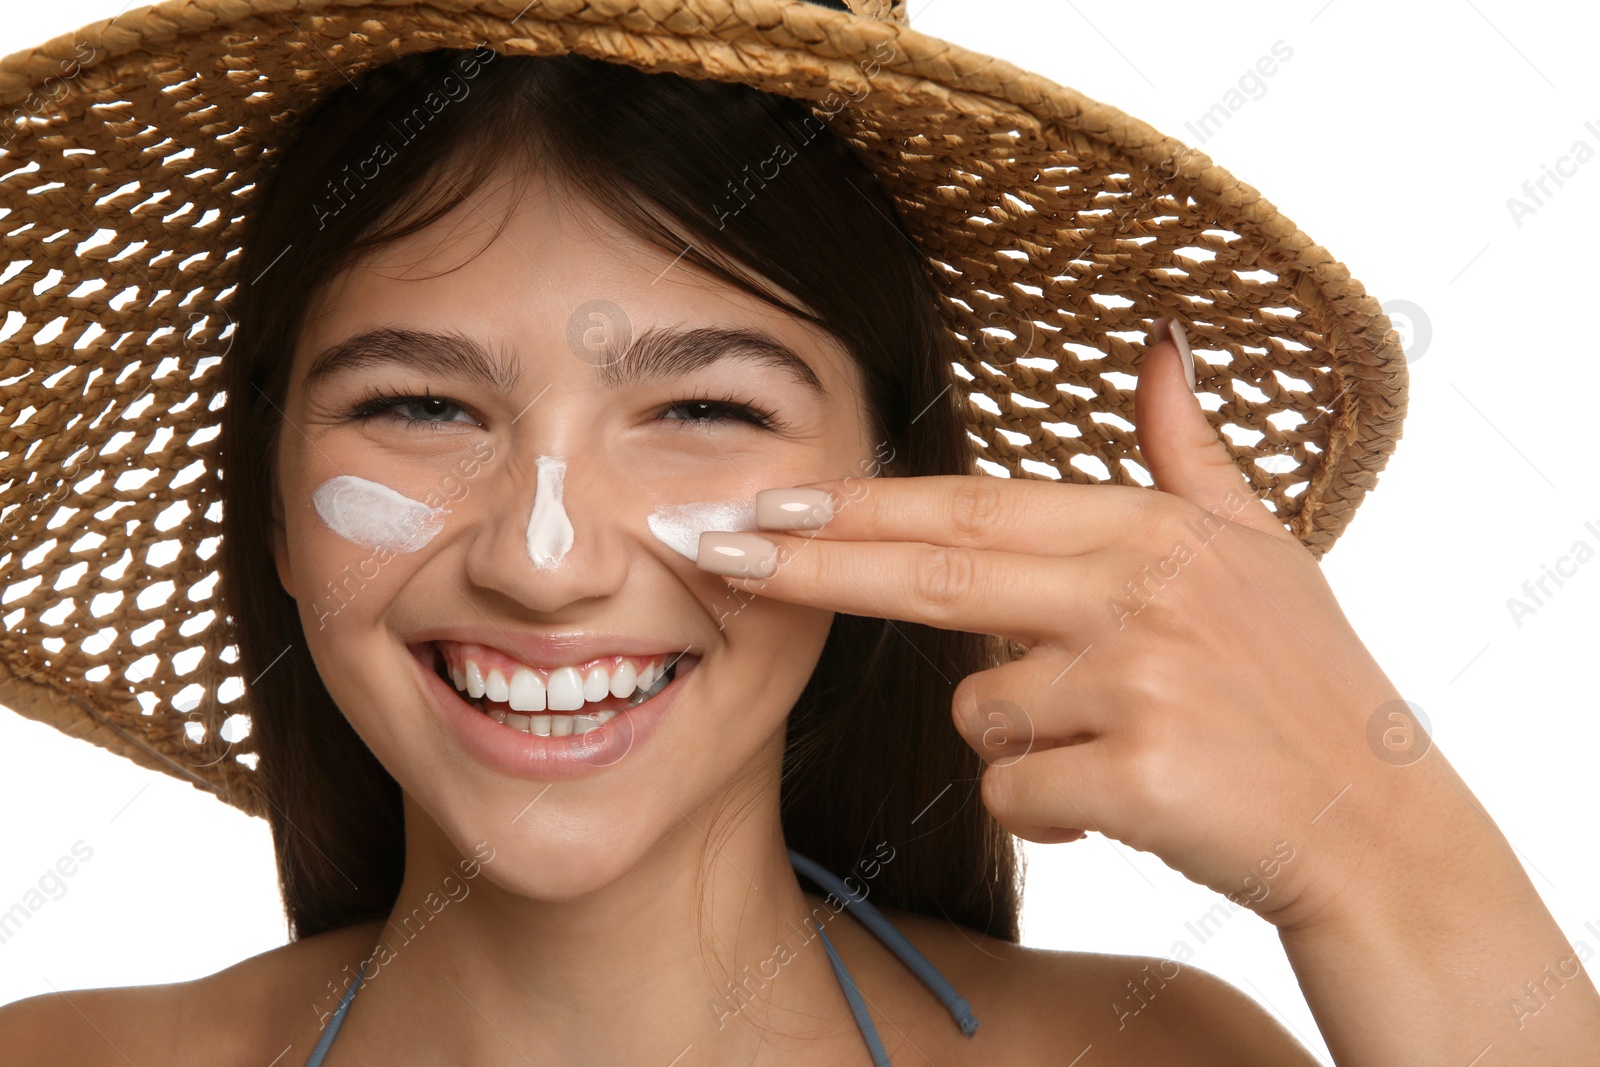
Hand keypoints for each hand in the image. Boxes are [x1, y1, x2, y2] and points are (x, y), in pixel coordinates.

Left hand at [698, 319, 1430, 932]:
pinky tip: (1129, 802)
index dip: (857, 505)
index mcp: (1148, 529)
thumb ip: (1188, 451)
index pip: (968, 509)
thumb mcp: (1262, 548)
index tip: (764, 500)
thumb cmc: (1307, 686)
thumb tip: (1159, 345)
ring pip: (976, 713)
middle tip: (706, 548)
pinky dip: (1049, 811)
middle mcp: (1135, 588)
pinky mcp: (1133, 772)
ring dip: (1022, 742)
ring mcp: (1134, 678)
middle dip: (809, 563)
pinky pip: (1012, 792)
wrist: (1379, 828)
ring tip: (1119, 743)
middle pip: (931, 574)